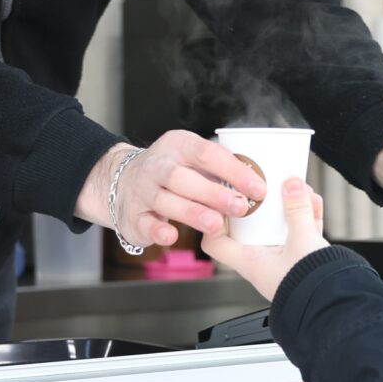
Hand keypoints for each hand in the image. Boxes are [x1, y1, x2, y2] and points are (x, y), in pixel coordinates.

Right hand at [79, 131, 269, 250]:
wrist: (123, 180)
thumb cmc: (173, 171)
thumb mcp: (193, 158)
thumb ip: (221, 169)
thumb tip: (260, 185)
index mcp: (178, 145)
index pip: (207, 153)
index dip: (234, 170)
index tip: (258, 188)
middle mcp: (157, 165)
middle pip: (183, 177)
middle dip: (214, 193)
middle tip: (241, 207)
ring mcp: (142, 190)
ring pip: (165, 200)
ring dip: (192, 212)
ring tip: (216, 224)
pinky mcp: (132, 215)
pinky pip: (145, 223)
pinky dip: (158, 230)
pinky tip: (173, 236)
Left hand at [202, 177, 329, 300]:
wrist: (336, 307)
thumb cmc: (311, 288)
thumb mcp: (302, 241)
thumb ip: (297, 211)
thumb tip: (291, 184)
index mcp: (250, 263)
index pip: (216, 243)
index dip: (215, 221)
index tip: (224, 201)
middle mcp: (264, 263)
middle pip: (251, 228)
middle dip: (262, 205)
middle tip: (266, 187)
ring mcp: (284, 261)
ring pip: (278, 228)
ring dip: (287, 208)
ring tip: (296, 189)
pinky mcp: (304, 260)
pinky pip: (300, 233)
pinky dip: (306, 217)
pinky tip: (313, 201)